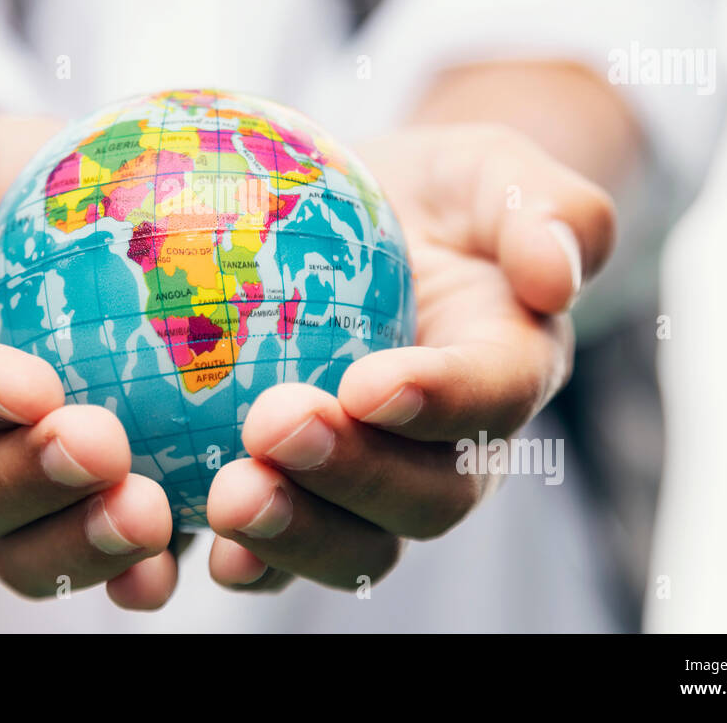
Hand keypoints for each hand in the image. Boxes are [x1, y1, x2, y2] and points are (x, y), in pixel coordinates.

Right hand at [0, 103, 178, 608]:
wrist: (43, 210)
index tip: (31, 385)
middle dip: (25, 482)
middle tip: (102, 448)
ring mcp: (15, 482)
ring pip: (25, 545)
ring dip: (81, 541)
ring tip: (149, 517)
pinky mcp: (91, 497)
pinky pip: (107, 549)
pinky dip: (141, 569)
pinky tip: (189, 556)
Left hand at [202, 123, 615, 591]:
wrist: (371, 225)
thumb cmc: (433, 191)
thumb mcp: (491, 168)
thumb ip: (543, 207)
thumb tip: (554, 277)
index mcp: (506, 368)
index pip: (493, 397)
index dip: (440, 402)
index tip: (368, 384)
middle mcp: (448, 448)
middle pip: (425, 499)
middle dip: (353, 480)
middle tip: (274, 429)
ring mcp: (372, 482)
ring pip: (354, 544)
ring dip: (293, 536)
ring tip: (226, 500)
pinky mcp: (296, 492)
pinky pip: (268, 546)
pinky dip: (225, 559)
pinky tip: (171, 543)